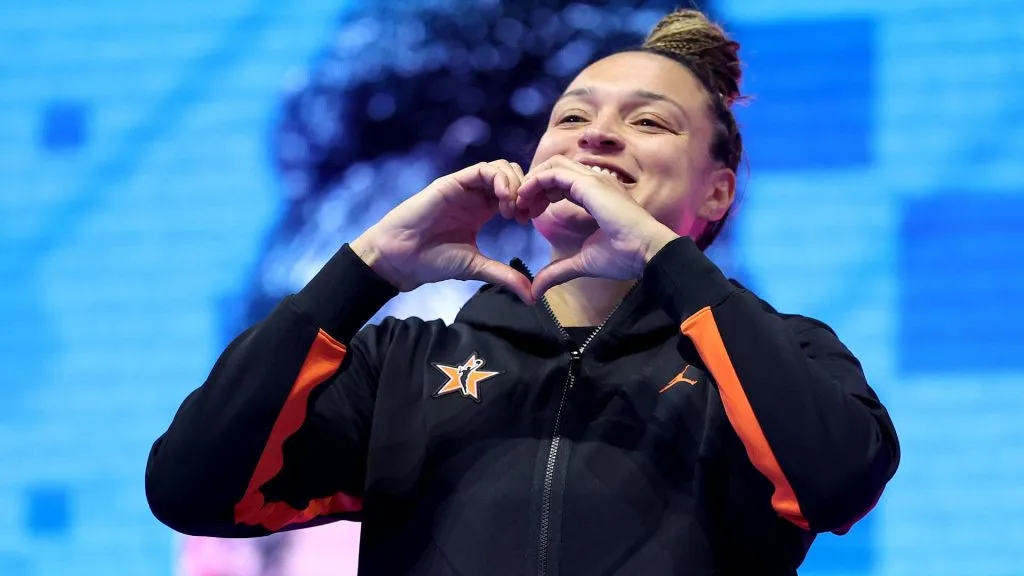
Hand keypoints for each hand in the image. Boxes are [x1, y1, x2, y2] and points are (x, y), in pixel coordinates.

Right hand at [350, 160, 535, 303]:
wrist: (401, 258)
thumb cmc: (433, 261)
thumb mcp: (477, 267)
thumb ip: (505, 276)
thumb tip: (532, 296)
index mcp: (482, 210)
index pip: (514, 194)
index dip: (527, 203)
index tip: (529, 222)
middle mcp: (474, 195)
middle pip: (512, 176)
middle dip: (525, 191)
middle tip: (524, 214)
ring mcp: (464, 187)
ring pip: (500, 168)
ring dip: (514, 184)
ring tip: (512, 209)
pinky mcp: (453, 182)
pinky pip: (482, 169)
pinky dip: (500, 179)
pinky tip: (503, 200)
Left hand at [516, 155, 678, 299]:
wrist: (648, 252)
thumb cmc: (625, 256)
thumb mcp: (583, 262)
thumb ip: (558, 271)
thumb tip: (537, 290)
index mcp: (597, 195)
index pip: (561, 182)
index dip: (541, 195)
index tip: (528, 216)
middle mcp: (595, 181)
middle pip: (554, 169)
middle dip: (532, 186)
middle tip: (518, 209)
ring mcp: (594, 179)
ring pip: (552, 166)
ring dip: (531, 182)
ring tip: (519, 204)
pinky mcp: (590, 184)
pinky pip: (554, 173)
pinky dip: (536, 182)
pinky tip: (525, 200)